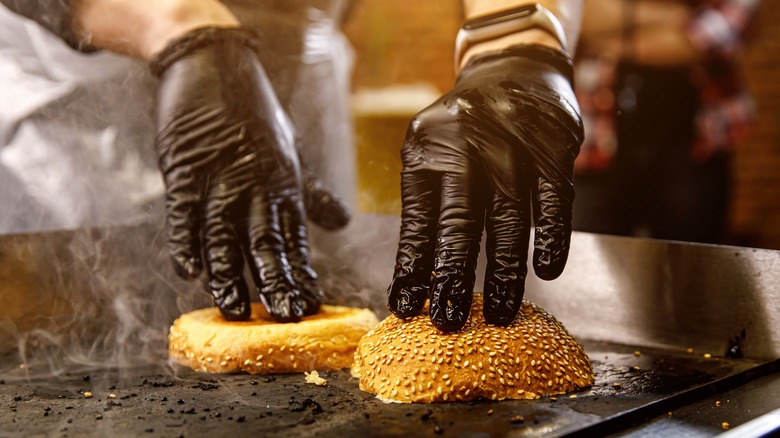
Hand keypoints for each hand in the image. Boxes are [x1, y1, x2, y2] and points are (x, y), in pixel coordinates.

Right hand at [152, 27, 341, 321]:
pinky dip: (186, 239)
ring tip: (237, 308)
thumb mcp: (289, 152)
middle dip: (276, 281)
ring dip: (229, 273)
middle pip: (265, 241)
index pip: (294, 238)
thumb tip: (340, 223)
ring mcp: (219, 175)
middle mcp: (256, 184)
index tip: (311, 305)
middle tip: (287, 317)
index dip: (301, 273)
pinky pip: (184, 209)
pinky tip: (189, 270)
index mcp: (283, 185)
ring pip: (225, 233)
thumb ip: (309, 193)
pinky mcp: (185, 166)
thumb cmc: (253, 115)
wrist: (212, 64)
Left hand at [387, 45, 582, 331]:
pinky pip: (554, 201)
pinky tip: (547, 270)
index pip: (417, 222)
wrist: (512, 68)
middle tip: (449, 321)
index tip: (406, 307)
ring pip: (509, 220)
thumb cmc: (463, 126)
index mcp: (426, 154)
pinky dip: (552, 237)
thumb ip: (427, 202)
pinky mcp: (551, 148)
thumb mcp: (430, 151)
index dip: (412, 269)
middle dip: (453, 278)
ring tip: (502, 313)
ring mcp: (511, 148)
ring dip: (505, 272)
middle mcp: (465, 149)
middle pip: (459, 225)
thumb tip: (417, 274)